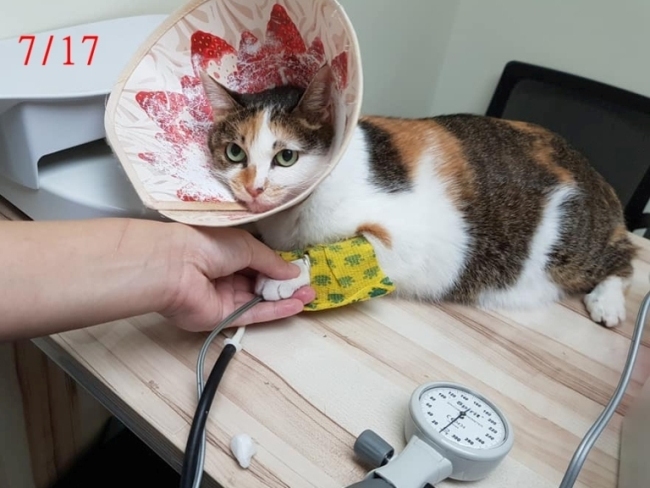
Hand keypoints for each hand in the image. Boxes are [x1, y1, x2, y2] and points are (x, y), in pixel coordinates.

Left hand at [161, 226, 315, 331]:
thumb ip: (271, 262)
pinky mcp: (223, 317)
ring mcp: (224, 297)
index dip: (278, 267)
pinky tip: (295, 306)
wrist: (177, 266)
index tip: (299, 271)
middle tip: (309, 286)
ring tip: (309, 296)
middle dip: (285, 284)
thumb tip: (292, 272)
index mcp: (228, 253)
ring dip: (285, 298)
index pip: (258, 262)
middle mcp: (226, 275)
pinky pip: (253, 314)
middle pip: (260, 283)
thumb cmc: (208, 245)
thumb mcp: (247, 246)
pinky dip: (275, 311)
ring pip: (260, 300)